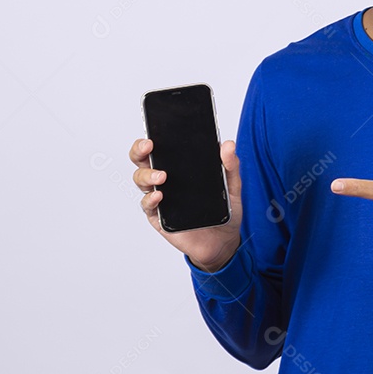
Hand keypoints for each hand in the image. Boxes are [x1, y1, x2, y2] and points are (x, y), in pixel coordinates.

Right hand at [130, 138, 241, 271]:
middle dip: (140, 150)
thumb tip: (228, 144)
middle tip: (148, 146)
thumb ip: (230, 165)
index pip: (161, 148)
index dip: (152, 137)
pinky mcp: (159, 217)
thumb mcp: (232, 186)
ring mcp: (161, 198)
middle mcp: (166, 180)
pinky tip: (159, 196)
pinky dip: (150, 199)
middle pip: (143, 160)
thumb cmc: (223, 211)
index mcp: (180, 167)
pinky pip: (147, 206)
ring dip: (147, 175)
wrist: (223, 242)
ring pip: (141, 181)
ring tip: (162, 176)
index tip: (154, 131)